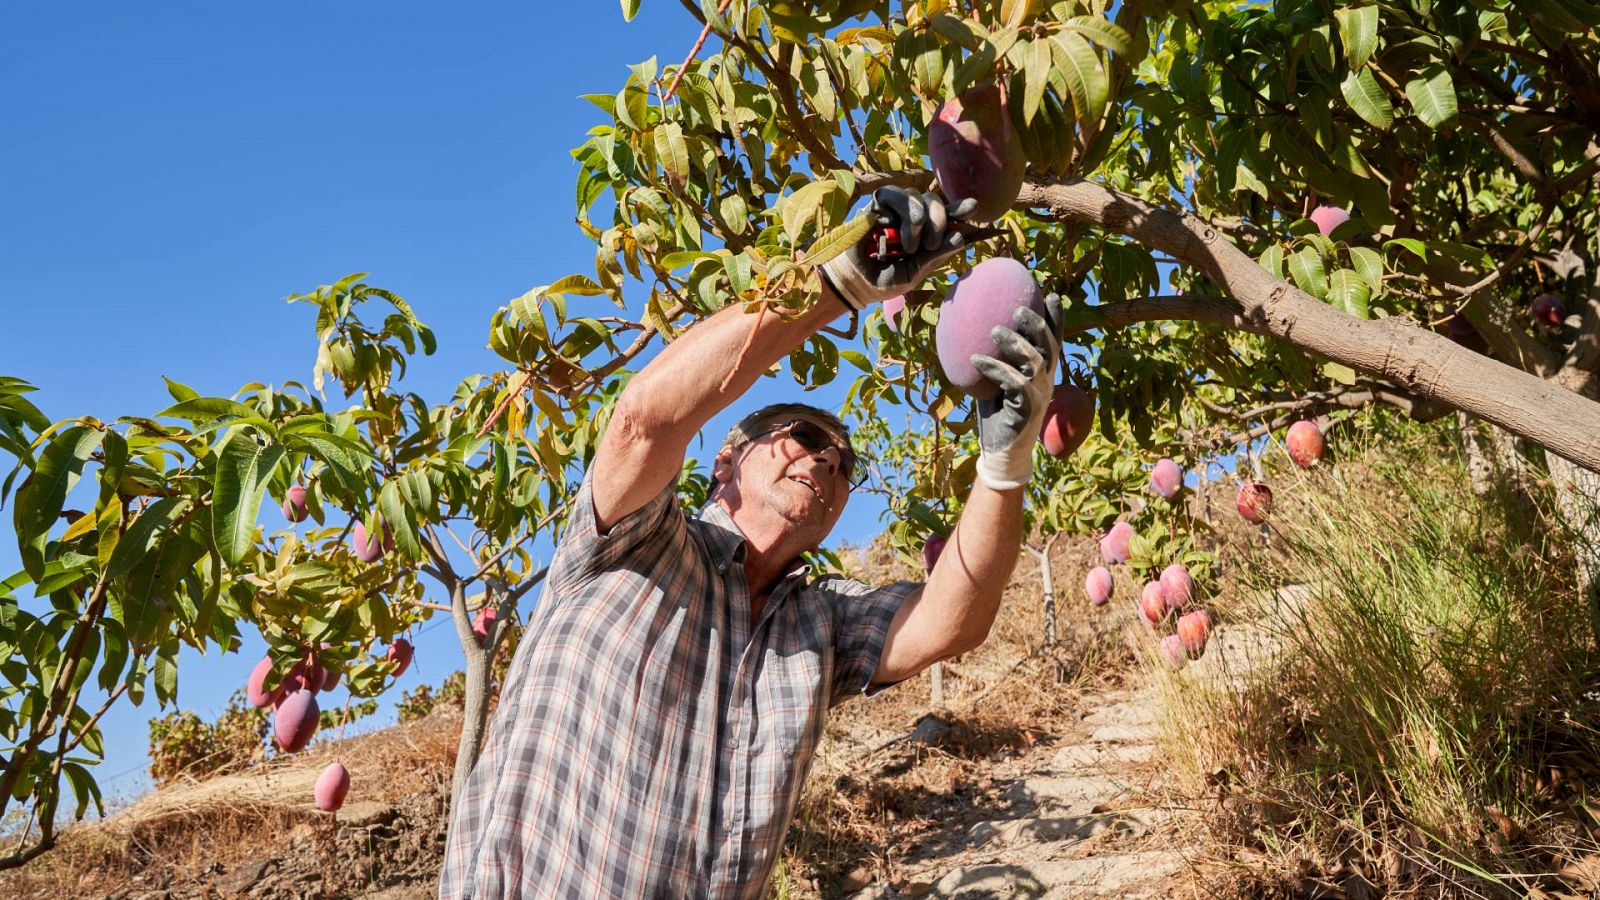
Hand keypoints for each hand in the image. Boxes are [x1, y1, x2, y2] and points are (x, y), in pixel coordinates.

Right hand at [820, 187, 977, 310]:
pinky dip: (900, 210)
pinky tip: (894, 232)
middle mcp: (910, 217)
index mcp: (924, 233)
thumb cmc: (883, 280)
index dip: (958, 208)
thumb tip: (960, 237)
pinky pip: (893, 193)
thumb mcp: (914, 273)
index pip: (945, 215)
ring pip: (916, 196)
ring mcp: (893, 209)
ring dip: (918, 221)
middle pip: (934, 201)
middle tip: (930, 244)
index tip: (973, 207)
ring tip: (909, 246)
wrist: (853, 283)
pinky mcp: (875, 205)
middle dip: (939, 220)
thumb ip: (935, 256)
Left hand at [971, 293, 1063, 489]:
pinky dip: (995, 369)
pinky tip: (976, 359)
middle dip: (1037, 324)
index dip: (1056, 318)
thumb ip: (996, 358)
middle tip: (1017, 308)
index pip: (1054, 340)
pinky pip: (1014, 384)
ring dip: (1014, 344)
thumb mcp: (997, 380)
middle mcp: (1046, 381)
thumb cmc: (997, 412)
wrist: (1000, 450)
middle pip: (1049, 347)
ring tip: (993, 331)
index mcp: (1042, 372)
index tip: (1049, 294)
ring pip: (1034, 362)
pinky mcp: (1027, 410)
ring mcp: (1039, 396)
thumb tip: (973, 329)